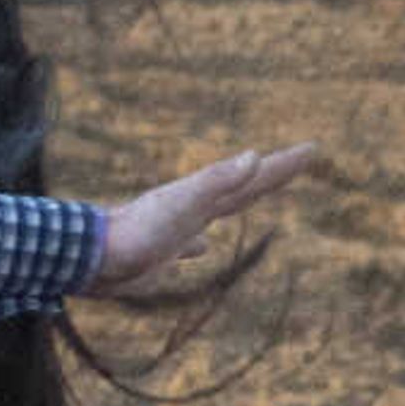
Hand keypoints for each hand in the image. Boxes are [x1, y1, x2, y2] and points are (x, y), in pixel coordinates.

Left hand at [89, 144, 315, 293]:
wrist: (91, 257)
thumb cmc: (138, 232)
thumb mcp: (183, 204)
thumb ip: (216, 181)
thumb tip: (254, 156)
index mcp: (203, 197)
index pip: (252, 177)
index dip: (282, 165)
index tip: (312, 148)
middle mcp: (192, 209)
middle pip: (239, 189)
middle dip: (268, 177)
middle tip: (297, 162)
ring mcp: (175, 230)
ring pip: (215, 212)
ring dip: (236, 202)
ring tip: (250, 195)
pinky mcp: (158, 254)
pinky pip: (187, 245)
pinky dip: (197, 245)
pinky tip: (200, 247)